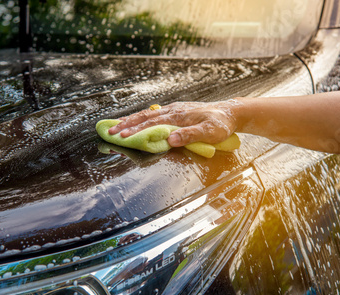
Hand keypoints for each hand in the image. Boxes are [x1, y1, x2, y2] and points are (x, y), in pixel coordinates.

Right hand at [108, 100, 240, 146]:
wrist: (230, 112)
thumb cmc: (220, 124)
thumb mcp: (209, 132)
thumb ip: (190, 135)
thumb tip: (170, 140)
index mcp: (178, 116)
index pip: (152, 124)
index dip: (136, 131)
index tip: (122, 137)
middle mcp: (173, 111)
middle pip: (144, 118)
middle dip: (126, 126)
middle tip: (109, 133)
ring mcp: (173, 110)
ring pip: (147, 115)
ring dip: (130, 121)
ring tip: (115, 126)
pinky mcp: (175, 111)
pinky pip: (153, 114)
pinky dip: (140, 117)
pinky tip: (134, 120)